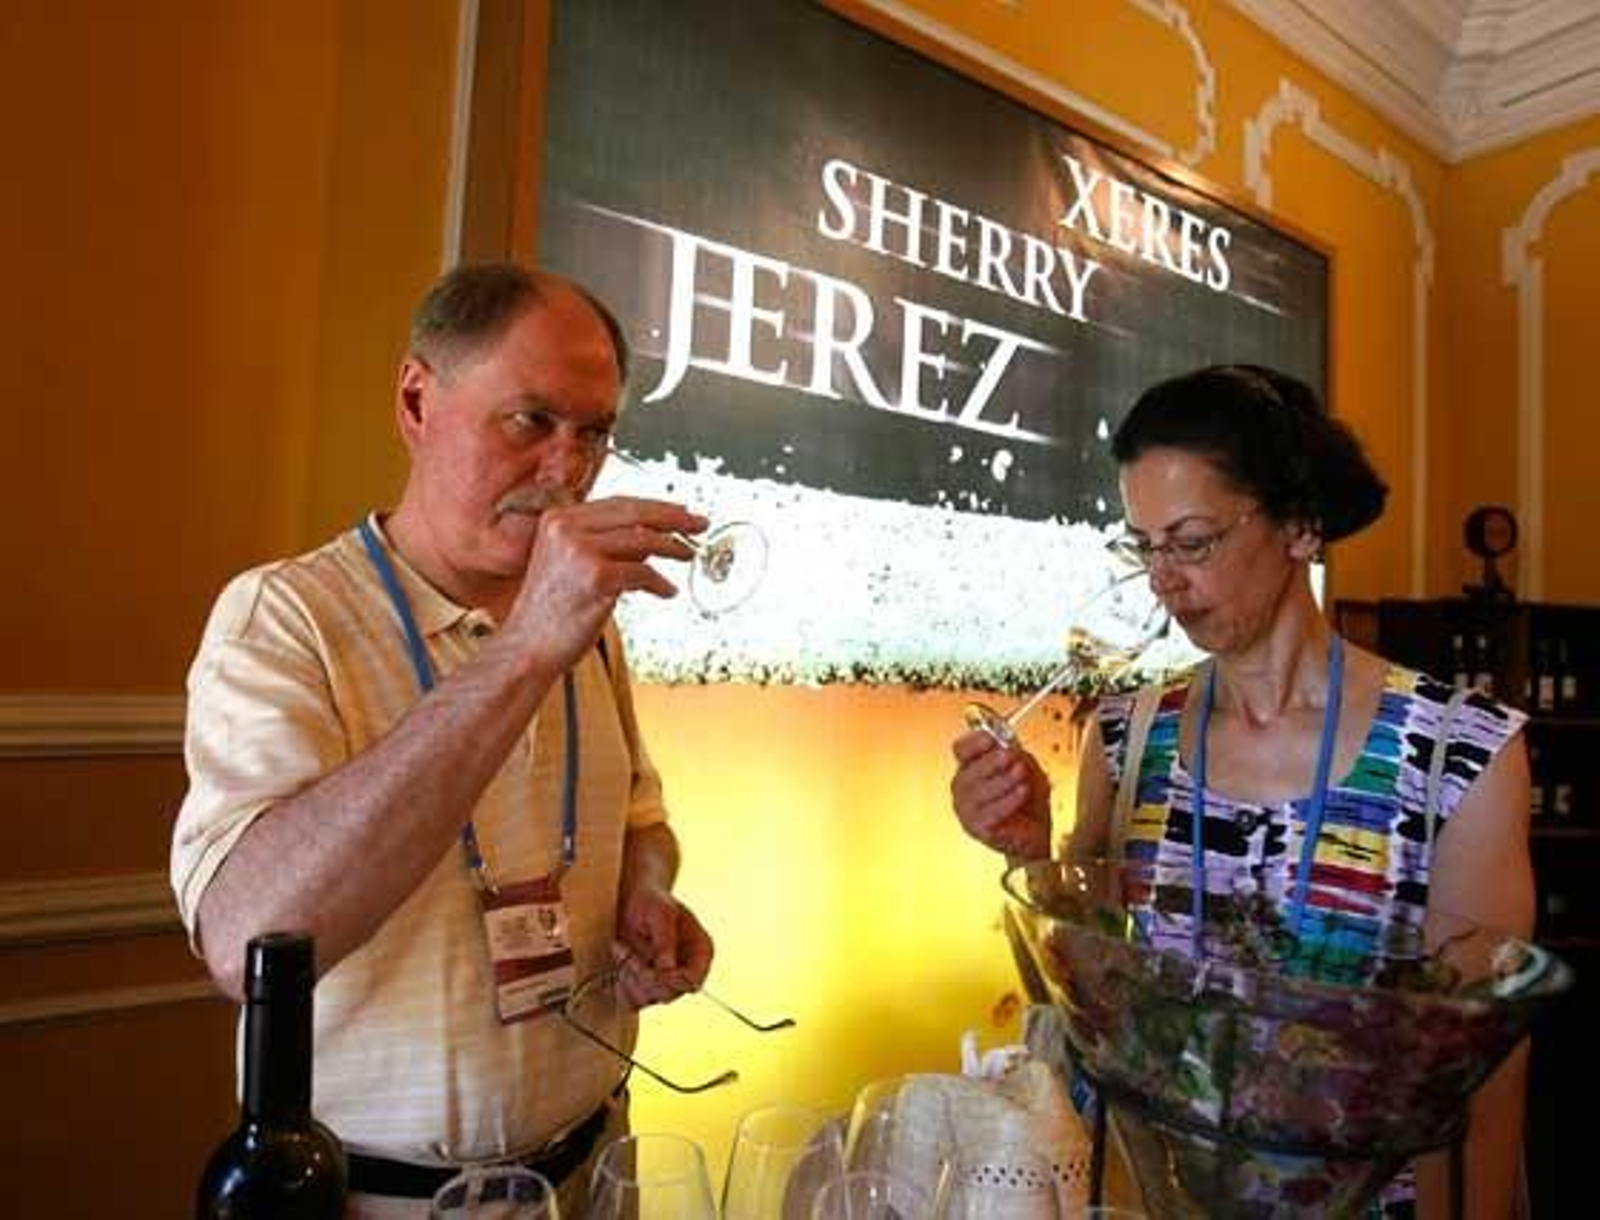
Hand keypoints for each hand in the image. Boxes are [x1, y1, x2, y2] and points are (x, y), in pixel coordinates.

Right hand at [503, 495, 706, 674]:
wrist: (527, 648)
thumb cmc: (550, 613)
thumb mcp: (570, 564)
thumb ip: (604, 543)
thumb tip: (652, 535)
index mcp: (558, 519)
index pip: (618, 503)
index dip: (654, 506)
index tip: (679, 511)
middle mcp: (566, 528)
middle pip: (635, 513)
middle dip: (673, 518)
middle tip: (699, 523)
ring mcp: (580, 551)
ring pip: (643, 539)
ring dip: (673, 547)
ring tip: (689, 553)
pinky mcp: (596, 577)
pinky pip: (643, 573)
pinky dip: (660, 583)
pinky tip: (667, 591)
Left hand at [615, 886, 714, 1009]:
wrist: (633, 900)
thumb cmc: (652, 900)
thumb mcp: (662, 912)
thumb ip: (666, 939)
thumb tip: (667, 968)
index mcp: (700, 952)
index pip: (693, 980)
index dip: (672, 980)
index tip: (652, 968)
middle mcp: (685, 971)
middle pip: (669, 994)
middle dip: (643, 975)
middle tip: (625, 950)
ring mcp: (665, 981)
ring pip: (648, 999)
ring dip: (629, 976)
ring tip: (621, 949)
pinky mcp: (644, 986)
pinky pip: (632, 1001)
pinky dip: (621, 985)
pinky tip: (619, 961)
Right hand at [950, 729, 1052, 859]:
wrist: (1036, 832)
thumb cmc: (1028, 801)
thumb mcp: (1027, 768)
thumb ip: (1017, 754)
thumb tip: (1007, 743)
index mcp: (971, 767)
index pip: (961, 749)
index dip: (973, 742)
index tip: (991, 738)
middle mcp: (963, 788)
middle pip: (967, 771)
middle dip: (991, 762)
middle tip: (1009, 756)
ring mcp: (966, 809)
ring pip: (978, 792)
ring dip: (1003, 781)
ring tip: (1021, 776)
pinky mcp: (976, 828)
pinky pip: (990, 812)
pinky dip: (1008, 801)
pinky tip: (1021, 793)